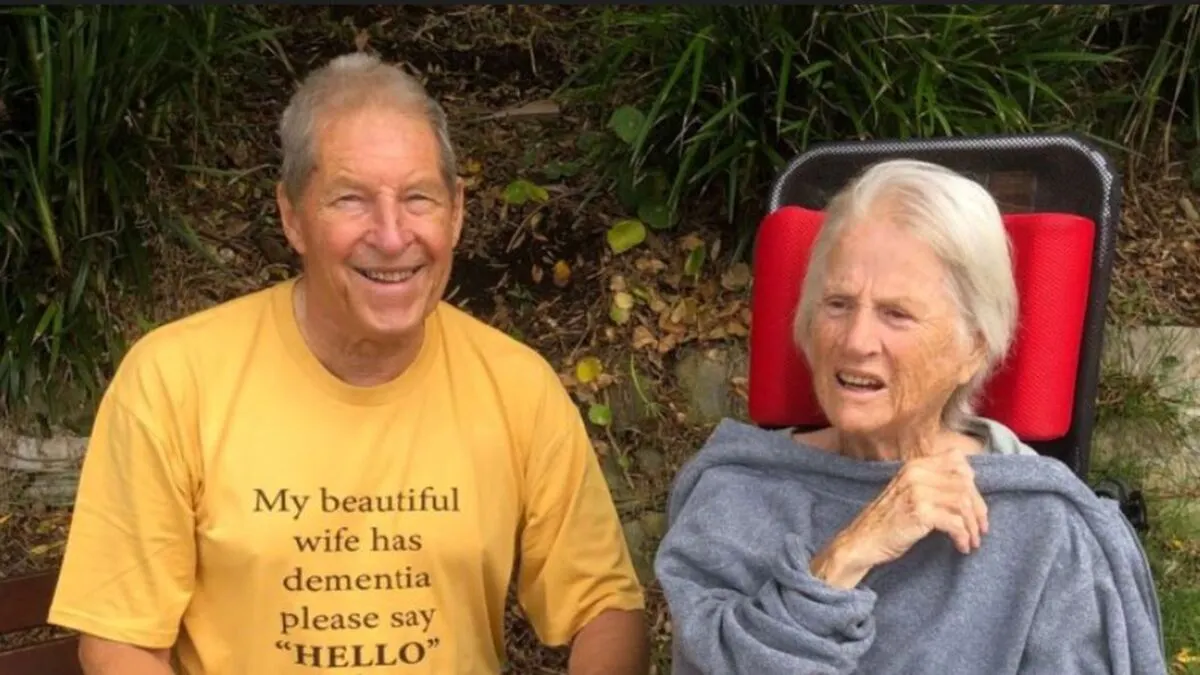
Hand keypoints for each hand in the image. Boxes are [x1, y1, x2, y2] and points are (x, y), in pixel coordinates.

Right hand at [811, 448, 988, 587]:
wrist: (862, 540)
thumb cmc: (888, 520)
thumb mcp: (909, 492)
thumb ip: (932, 483)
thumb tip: (969, 484)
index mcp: (915, 465)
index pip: (957, 460)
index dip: (972, 482)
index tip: (975, 503)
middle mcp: (916, 473)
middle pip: (965, 483)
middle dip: (978, 508)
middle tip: (980, 528)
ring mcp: (917, 492)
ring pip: (963, 502)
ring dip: (972, 525)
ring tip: (971, 540)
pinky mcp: (919, 513)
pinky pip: (955, 522)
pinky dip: (963, 536)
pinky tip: (961, 547)